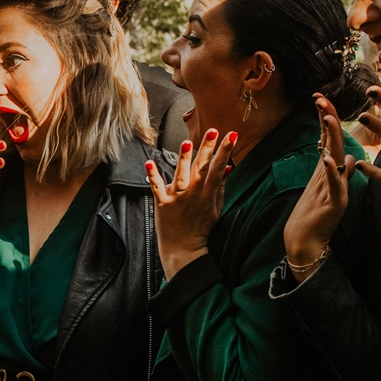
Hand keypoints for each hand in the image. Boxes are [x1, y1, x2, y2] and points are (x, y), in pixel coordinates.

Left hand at [146, 128, 235, 278]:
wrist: (184, 250)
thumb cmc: (201, 228)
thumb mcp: (216, 208)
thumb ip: (220, 187)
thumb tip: (228, 168)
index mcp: (208, 193)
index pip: (218, 168)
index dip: (225, 151)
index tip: (232, 135)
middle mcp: (194, 194)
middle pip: (202, 167)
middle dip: (208, 148)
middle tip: (213, 131)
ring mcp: (178, 198)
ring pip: (182, 176)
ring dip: (184, 160)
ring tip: (187, 143)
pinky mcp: (163, 204)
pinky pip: (157, 187)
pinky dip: (153, 176)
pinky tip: (149, 163)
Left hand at [283, 94, 357, 270]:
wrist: (308, 242)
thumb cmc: (314, 216)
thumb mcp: (324, 189)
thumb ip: (336, 171)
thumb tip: (348, 157)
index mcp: (329, 170)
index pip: (328, 138)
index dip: (325, 118)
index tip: (318, 98)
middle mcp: (334, 176)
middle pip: (333, 142)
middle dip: (329, 119)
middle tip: (322, 99)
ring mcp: (335, 189)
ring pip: (335, 158)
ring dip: (331, 138)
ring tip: (328, 118)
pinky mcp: (335, 204)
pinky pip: (334, 186)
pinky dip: (331, 173)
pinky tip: (328, 160)